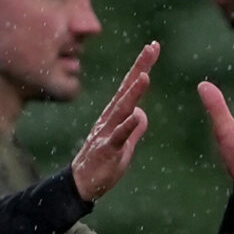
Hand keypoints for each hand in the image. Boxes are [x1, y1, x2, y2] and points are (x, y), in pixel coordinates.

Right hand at [70, 42, 156, 202]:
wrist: (80, 186)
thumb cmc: (102, 166)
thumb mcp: (124, 146)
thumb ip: (133, 130)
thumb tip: (142, 113)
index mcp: (115, 117)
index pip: (130, 88)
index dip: (142, 67)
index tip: (153, 47)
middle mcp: (110, 119)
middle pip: (127, 90)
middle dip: (139, 68)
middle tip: (152, 48)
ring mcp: (106, 133)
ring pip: (122, 109)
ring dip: (133, 93)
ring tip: (145, 76)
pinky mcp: (105, 150)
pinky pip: (118, 136)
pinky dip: (128, 125)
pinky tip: (138, 114)